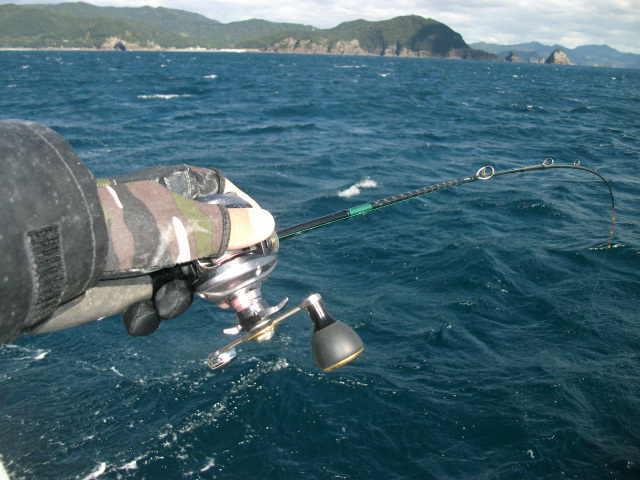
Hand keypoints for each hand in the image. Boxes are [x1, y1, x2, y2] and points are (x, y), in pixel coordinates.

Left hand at [97, 165, 273, 334]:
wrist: (61, 254)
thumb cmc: (130, 227)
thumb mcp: (189, 225)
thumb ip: (230, 228)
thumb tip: (268, 221)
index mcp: (182, 192)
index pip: (226, 197)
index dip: (246, 220)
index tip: (263, 243)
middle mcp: (167, 220)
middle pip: (211, 247)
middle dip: (219, 275)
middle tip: (230, 295)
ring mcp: (148, 250)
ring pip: (184, 280)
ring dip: (178, 297)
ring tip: (164, 297)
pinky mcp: (129, 278)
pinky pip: (154, 299)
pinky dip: (150, 309)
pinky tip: (142, 306)